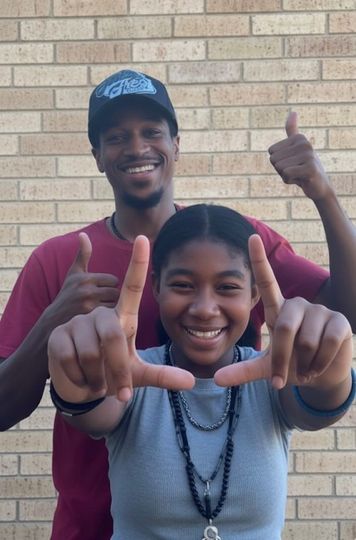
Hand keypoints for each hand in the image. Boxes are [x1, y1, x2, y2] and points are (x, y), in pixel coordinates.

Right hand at [47, 232, 119, 323]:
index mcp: (84, 277)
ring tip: (100, 310)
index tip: (100, 291)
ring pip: (114, 304)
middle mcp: (85, 290)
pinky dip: (108, 319)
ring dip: (111, 309)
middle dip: (111, 298)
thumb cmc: (68, 294)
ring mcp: (87, 305)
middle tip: (101, 302)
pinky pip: (110, 317)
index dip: (109, 287)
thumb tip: (83, 234)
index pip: (113, 280)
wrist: (53, 322)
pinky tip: (99, 320)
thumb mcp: (74, 273)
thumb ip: (83, 254)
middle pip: (116, 292)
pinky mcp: (89, 319)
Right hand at [48, 235, 194, 403]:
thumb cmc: (112, 375)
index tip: (144, 238)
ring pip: (91, 354)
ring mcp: (76, 323)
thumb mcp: (138, 375)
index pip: (132, 286)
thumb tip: (192, 380)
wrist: (80, 387)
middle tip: (120, 390)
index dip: (138, 263)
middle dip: (118, 369)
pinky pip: (71, 360)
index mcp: (122, 317)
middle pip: (113, 336)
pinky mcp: (57, 336)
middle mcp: (99, 314)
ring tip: (97, 382)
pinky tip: (80, 380)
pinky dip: (80, 380)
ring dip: (98, 378)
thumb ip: (163, 375)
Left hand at [214, 234, 351, 388]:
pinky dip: (321, 362)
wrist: (322, 376)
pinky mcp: (340, 321)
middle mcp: (298, 305)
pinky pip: (328, 343)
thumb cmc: (291, 366)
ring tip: (305, 368)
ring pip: (307, 340)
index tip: (251, 237)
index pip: (266, 281)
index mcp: (278, 310)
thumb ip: (242, 371)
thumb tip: (214, 379)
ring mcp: (320, 311)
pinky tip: (320, 365)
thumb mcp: (266, 368)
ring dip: (304, 364)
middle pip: (285, 328)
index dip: (259, 260)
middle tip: (284, 378)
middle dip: (283, 359)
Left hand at [268, 112, 331, 200]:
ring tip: (299, 175)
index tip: (292, 163)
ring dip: (286, 176)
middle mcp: (304, 144)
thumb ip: (292, 131)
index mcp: (299, 138)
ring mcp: (308, 155)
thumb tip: (293, 111)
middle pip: (273, 160)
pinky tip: (301, 180)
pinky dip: (290, 181)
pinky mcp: (310, 168)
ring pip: (279, 168)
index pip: (271, 152)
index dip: (278, 162)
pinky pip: (286, 174)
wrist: (320, 187)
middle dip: (281, 170)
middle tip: (296, 171)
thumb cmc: (304, 167)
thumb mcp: (296, 148)